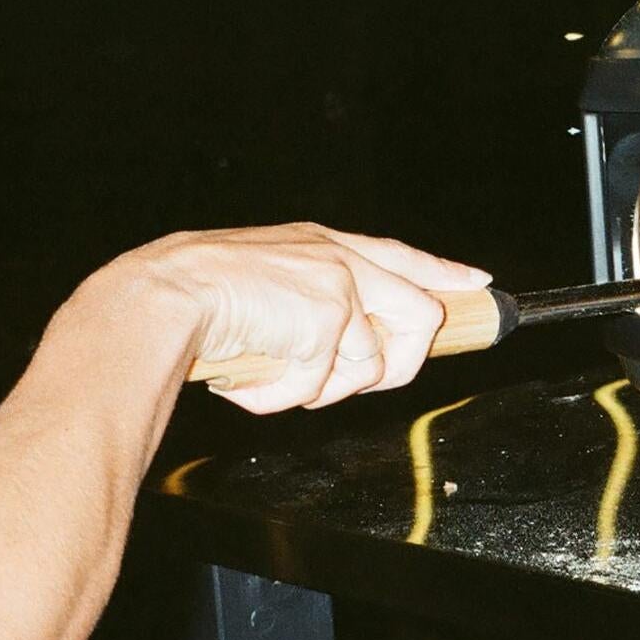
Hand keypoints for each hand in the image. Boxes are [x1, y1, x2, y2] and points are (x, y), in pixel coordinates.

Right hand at [114, 224, 491, 413]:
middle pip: (420, 320)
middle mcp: (341, 259)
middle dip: (389, 367)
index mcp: (323, 244)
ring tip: (272, 370)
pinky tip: (251, 375)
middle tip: (327, 378)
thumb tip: (347, 347)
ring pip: (373, 367)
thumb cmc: (197, 298)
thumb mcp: (264, 286)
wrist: (163, 298)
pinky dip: (284, 395)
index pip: (402, 257)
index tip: (477, 283)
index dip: (442, 274)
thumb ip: (310, 303)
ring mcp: (340, 285)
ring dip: (320, 387)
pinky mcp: (329, 317)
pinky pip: (326, 385)